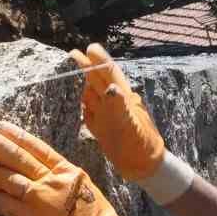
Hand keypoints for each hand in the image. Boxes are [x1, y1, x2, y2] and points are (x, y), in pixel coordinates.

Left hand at [0, 121, 140, 215]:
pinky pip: (6, 203)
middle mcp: (53, 180)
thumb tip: (40, 177)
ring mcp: (40, 197)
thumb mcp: (83, 192)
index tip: (2, 126)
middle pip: (20, 158)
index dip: (19, 136)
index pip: (39, 148)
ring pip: (9, 179)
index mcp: (68, 172)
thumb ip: (61, 182)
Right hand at [67, 43, 192, 202]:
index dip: (100, 61)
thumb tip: (110, 88)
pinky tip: (79, 98)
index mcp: (123, 99)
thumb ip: (119, 108)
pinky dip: (83, 103)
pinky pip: (91, 111)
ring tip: (72, 72)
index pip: (109, 74)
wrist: (144, 167)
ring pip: (94, 94)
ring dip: (85, 82)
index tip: (89, 48)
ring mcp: (109, 115)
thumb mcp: (131, 128)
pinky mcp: (103, 127)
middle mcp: (115, 103)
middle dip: (88, 66)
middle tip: (74, 53)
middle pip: (99, 81)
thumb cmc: (141, 148)